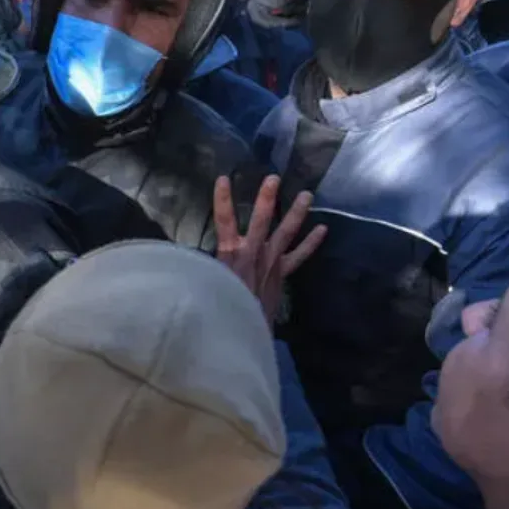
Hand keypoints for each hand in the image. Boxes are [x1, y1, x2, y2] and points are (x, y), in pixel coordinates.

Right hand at [213, 175, 326, 323]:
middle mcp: (253, 252)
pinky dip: (311, 243)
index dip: (222, 199)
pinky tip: (323, 229)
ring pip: (286, 232)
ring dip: (296, 213)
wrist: (241, 331)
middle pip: (261, 220)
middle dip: (266, 198)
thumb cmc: (218, 304)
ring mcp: (271, 262)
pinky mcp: (281, 274)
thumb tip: (186, 254)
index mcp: (229, 253)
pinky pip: (299, 256)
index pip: (224, 220)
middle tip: (274, 178)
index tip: (223, 179)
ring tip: (307, 195)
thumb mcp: (204, 280)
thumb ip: (201, 263)